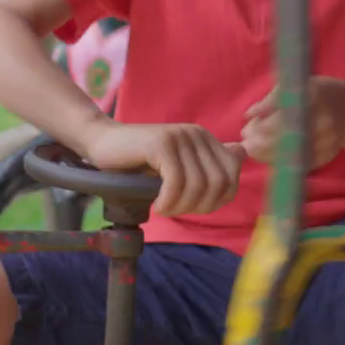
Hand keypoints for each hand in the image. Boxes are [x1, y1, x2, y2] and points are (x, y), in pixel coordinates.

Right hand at [85, 121, 245, 214]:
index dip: (218, 200)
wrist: (102, 143)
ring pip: (198, 185)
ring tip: (164, 208)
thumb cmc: (139, 161)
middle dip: (199, 206)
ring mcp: (180, 136)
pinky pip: (177, 182)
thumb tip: (242, 154)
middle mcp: (197, 134)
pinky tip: (157, 205)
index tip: (194, 207)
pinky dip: (168, 201)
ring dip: (181, 206)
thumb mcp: (179, 164)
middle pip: (219, 183)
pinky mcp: (161, 143)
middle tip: (176, 210)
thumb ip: (209, 162)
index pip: (232, 176)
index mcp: (206, 139)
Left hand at [240, 78, 344, 168]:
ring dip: (268, 153)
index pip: (286, 112)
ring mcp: (330, 139)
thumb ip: (272, 99)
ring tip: (252, 150)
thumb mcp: (296, 87)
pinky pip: (301, 163)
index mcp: (316, 95)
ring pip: (293, 152)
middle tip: (246, 141)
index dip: (264, 121)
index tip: (248, 123)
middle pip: (289, 135)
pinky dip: (281, 162)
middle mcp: (325, 119)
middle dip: (262, 140)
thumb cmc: (312, 94)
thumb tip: (249, 115)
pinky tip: (266, 157)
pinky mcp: (329, 154)